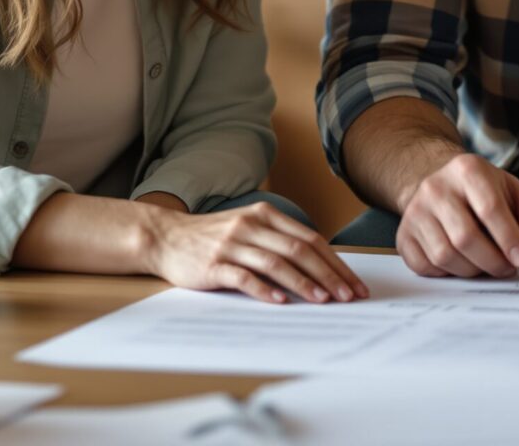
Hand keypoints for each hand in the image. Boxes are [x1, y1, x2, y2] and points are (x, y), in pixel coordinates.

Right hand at [137, 200, 368, 304]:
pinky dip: (265, 289)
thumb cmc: (211, 238)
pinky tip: (281, 302)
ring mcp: (232, 244)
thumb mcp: (248, 228)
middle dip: (328, 275)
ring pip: (276, 263)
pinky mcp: (214, 264)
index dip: (335, 263)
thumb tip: (319, 269)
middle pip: (299, 250)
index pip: (310, 239)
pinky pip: (244, 277)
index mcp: (265, 215)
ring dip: (304, 283)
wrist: (165, 237)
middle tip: (347, 296)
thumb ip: (278, 241)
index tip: (353, 283)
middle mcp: (251, 226)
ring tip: (323, 301)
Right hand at [398, 154, 518, 277]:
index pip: (489, 208)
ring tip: (488, 266)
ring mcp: (415, 212)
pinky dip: (447, 274)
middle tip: (508, 269)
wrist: (445, 189)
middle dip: (492, 261)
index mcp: (468, 170)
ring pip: (444, 255)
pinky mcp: (404, 235)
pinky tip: (462, 264)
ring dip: (472, 270)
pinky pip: (425, 267)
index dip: (509, 238)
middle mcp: (436, 187)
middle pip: (465, 237)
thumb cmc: (487, 194)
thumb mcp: (517, 194)